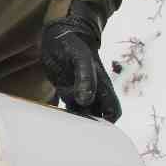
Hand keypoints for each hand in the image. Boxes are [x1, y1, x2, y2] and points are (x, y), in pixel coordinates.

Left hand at [40, 0, 121, 121]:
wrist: (59, 34)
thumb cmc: (73, 43)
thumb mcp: (80, 58)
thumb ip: (85, 78)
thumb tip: (86, 101)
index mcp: (102, 85)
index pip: (112, 111)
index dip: (108, 124)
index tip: (94, 131)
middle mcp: (93, 91)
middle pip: (96, 117)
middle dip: (88, 126)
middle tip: (73, 130)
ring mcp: (78, 92)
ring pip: (80, 113)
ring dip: (72, 118)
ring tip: (62, 114)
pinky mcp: (65, 90)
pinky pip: (67, 106)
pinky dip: (62, 113)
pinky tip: (52, 115)